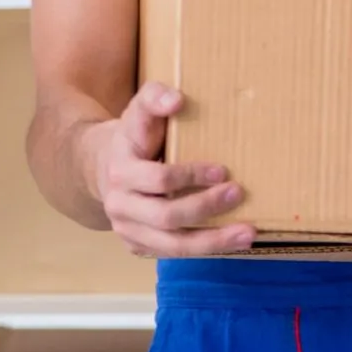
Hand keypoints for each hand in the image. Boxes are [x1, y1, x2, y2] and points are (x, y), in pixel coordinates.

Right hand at [85, 82, 253, 257]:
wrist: (103, 166)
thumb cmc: (133, 137)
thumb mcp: (139, 110)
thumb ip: (154, 97)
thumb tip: (177, 100)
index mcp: (121, 171)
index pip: (159, 180)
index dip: (191, 176)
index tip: (223, 170)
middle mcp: (120, 205)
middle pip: (166, 216)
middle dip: (205, 208)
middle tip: (239, 193)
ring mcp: (128, 230)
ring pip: (172, 246)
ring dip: (212, 241)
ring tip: (248, 233)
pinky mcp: (139, 246)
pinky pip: (173, 254)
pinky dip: (205, 250)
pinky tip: (231, 242)